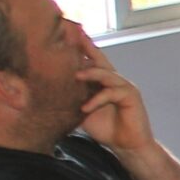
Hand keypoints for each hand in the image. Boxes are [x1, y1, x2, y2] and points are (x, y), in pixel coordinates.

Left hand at [73, 32, 155, 150]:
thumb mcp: (83, 111)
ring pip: (107, 74)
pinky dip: (97, 100)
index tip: (67, 34)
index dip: (81, 48)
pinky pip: (112, 93)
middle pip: (100, 59)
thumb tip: (48, 93)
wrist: (126, 146)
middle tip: (75, 34)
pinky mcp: (131, 96)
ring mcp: (124, 86)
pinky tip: (85, 108)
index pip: (91, 61)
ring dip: (91, 73)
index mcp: (102, 82)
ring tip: (76, 76)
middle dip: (88, 46)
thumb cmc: (106, 128)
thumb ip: (73, 99)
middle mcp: (114, 80)